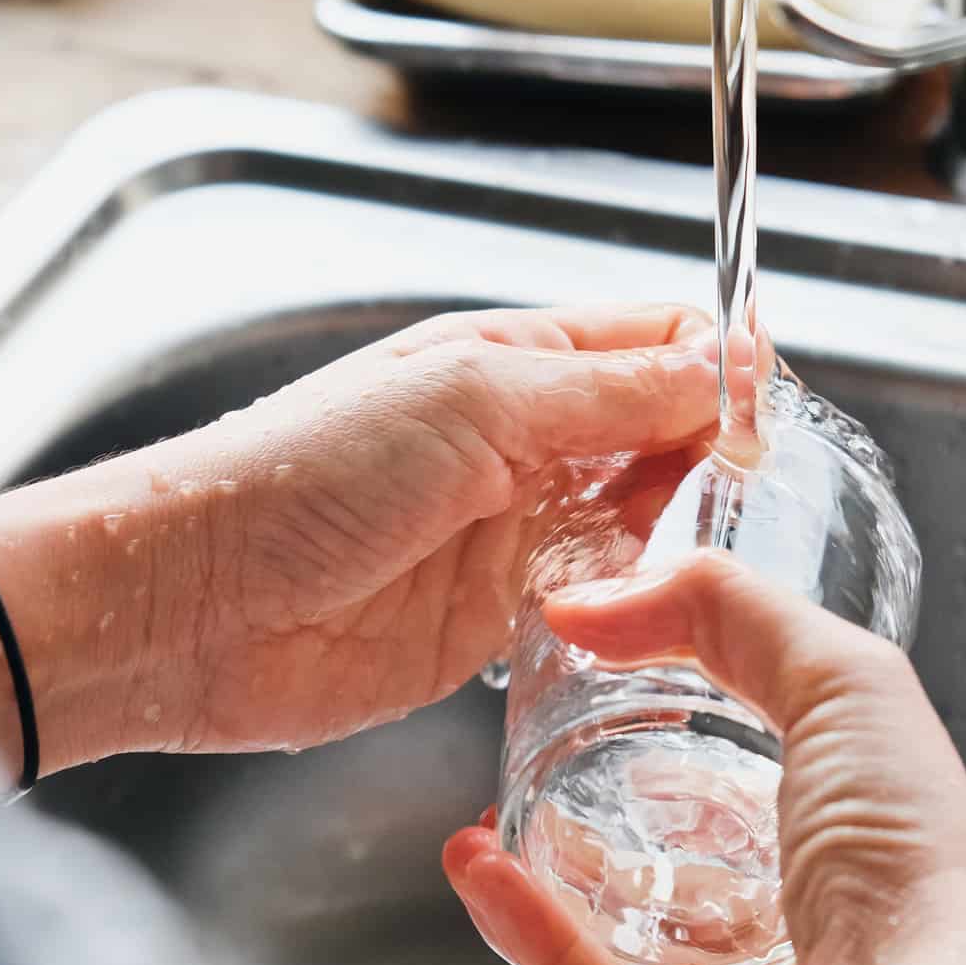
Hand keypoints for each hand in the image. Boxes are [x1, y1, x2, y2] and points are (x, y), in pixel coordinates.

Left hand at [0, 303, 753, 775]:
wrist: (195, 605)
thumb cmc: (305, 477)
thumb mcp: (475, 404)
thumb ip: (608, 390)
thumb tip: (727, 362)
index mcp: (511, 360)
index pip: (650, 341)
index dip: (719, 362)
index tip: (770, 404)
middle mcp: (519, 442)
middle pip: (658, 433)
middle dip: (708, 453)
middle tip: (740, 488)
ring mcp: (508, 535)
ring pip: (636, 524)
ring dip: (674, 535)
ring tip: (696, 553)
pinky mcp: (492, 624)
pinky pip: (592, 605)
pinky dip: (626, 607)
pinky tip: (646, 612)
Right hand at [442, 554, 965, 964]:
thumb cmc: (911, 864)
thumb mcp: (842, 679)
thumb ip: (723, 608)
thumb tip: (598, 598)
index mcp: (859, 833)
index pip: (759, 769)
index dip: (681, 716)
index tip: (599, 669)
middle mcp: (810, 925)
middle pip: (684, 856)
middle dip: (599, 803)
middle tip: (529, 749)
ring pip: (623, 933)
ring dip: (544, 868)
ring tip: (481, 812)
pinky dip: (527, 933)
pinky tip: (479, 871)